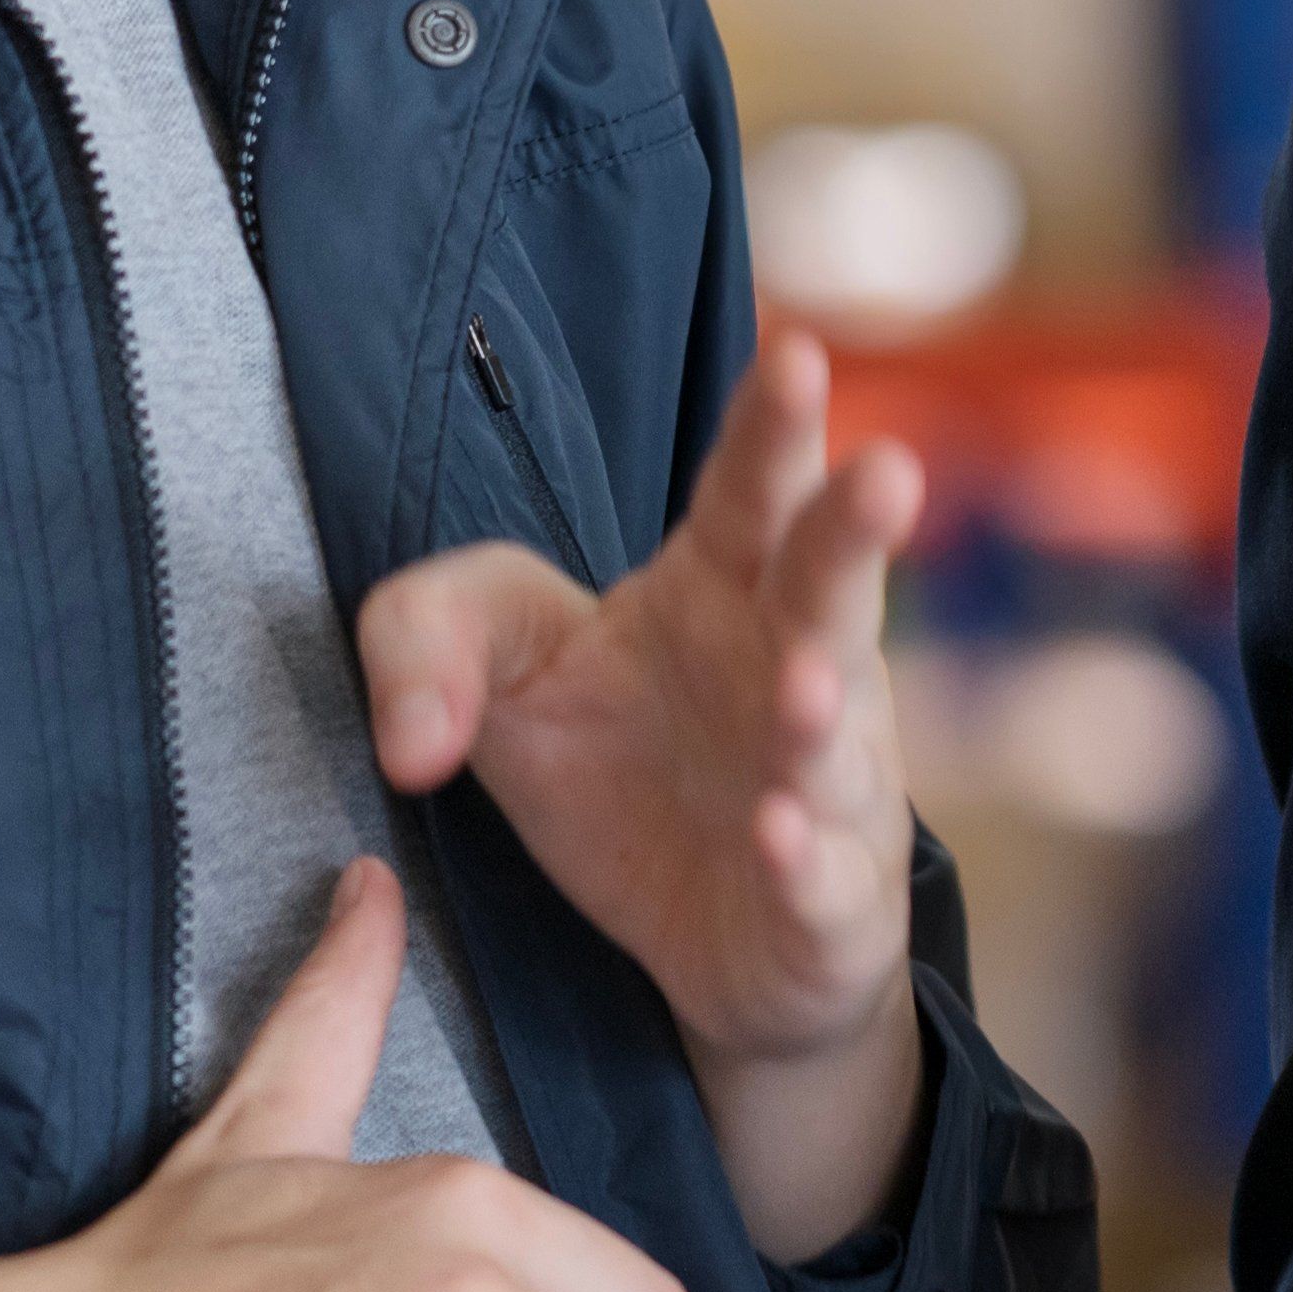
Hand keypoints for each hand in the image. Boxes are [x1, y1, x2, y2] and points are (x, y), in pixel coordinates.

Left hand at [358, 330, 928, 1254]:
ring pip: (836, 743)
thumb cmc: (609, 761)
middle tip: (885, 472)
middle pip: (827, 587)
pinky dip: (804, 863)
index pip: (748, 490)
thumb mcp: (493, 670)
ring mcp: (825, 787)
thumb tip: (407, 739)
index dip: (776, 426)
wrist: (686, 938)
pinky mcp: (824, 902)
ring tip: (804, 686)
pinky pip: (820, 880)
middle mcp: (795, 667)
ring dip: (824, 714)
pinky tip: (775, 837)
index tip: (800, 353)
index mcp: (722, 585)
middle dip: (857, 532)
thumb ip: (419, 642)